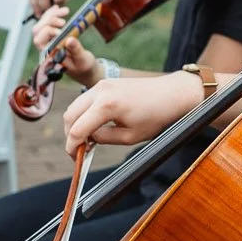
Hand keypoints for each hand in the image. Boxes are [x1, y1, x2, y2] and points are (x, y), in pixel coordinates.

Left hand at [33, 3, 99, 86]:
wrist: (86, 69)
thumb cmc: (83, 67)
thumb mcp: (83, 60)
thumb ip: (76, 51)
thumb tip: (70, 40)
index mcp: (50, 56)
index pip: (39, 41)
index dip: (48, 32)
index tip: (61, 32)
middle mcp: (47, 47)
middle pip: (38, 30)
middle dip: (49, 21)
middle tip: (63, 21)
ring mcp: (50, 41)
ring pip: (42, 24)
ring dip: (52, 15)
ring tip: (66, 12)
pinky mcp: (55, 36)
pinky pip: (48, 22)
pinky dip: (53, 14)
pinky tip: (59, 9)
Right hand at [63, 71, 201, 156]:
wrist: (171, 93)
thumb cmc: (156, 115)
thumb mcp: (130, 136)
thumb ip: (105, 138)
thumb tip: (88, 139)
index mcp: (106, 105)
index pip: (77, 129)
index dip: (72, 147)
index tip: (74, 158)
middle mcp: (100, 91)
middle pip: (70, 115)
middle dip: (70, 135)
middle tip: (79, 150)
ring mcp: (101, 84)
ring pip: (75, 106)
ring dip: (75, 123)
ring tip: (87, 139)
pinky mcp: (105, 83)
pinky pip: (85, 99)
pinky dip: (83, 113)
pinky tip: (93, 125)